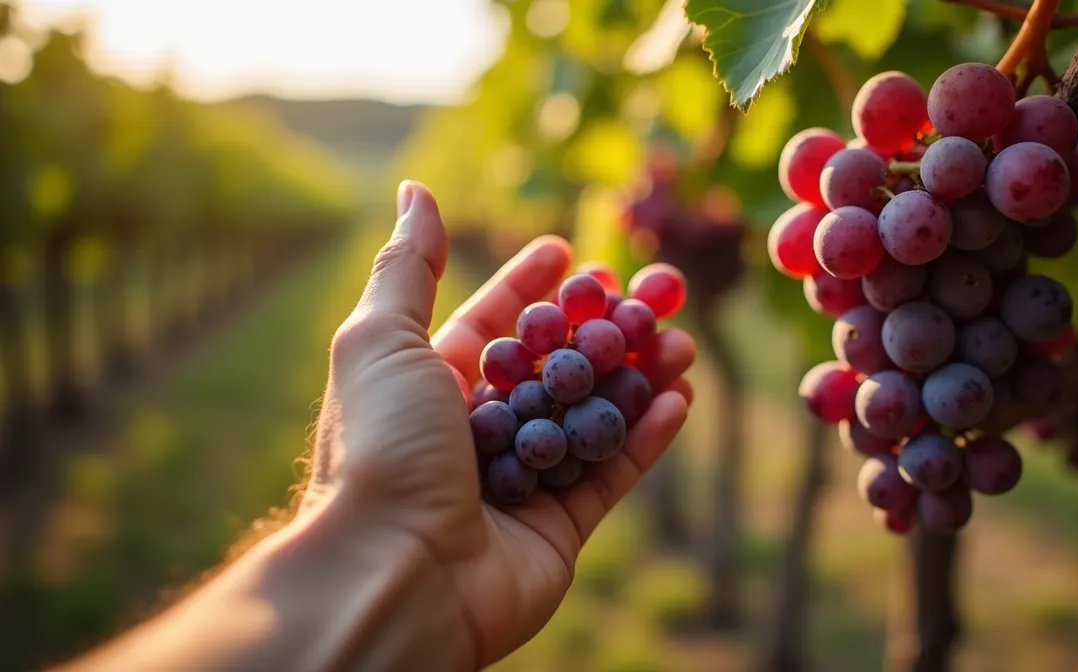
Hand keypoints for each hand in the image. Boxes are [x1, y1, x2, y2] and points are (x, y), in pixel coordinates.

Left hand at [300, 181, 695, 666]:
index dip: (528, 287)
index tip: (569, 252)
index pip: (490, 325)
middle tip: (651, 292)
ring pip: (590, 419)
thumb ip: (407, 268)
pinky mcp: (555, 533)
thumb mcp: (381, 341)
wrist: (394, 574)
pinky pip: (609, 476)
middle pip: (551, 369)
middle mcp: (473, 436)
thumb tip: (413, 190)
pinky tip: (679, 399)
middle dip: (600, 329)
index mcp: (428, 390)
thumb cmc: (381, 449)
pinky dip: (645, 438)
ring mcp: (517, 486)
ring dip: (636, 378)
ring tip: (681, 341)